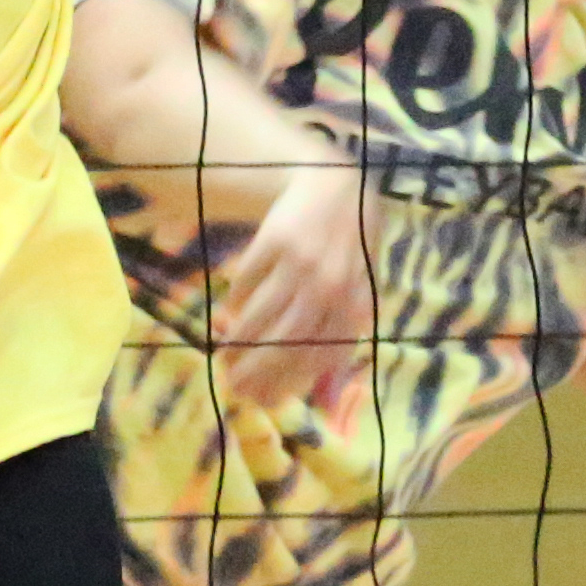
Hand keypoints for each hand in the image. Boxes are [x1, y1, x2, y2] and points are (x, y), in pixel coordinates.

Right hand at [215, 160, 378, 412]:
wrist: (332, 184)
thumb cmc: (348, 245)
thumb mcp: (358, 288)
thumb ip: (343, 337)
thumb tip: (331, 402)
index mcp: (354, 303)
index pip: (319, 357)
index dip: (289, 382)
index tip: (263, 397)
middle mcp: (330, 286)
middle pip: (287, 341)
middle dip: (257, 368)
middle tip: (233, 383)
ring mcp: (303, 262)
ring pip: (263, 314)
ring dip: (241, 339)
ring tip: (227, 352)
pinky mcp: (276, 238)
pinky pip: (249, 279)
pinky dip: (239, 298)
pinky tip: (234, 307)